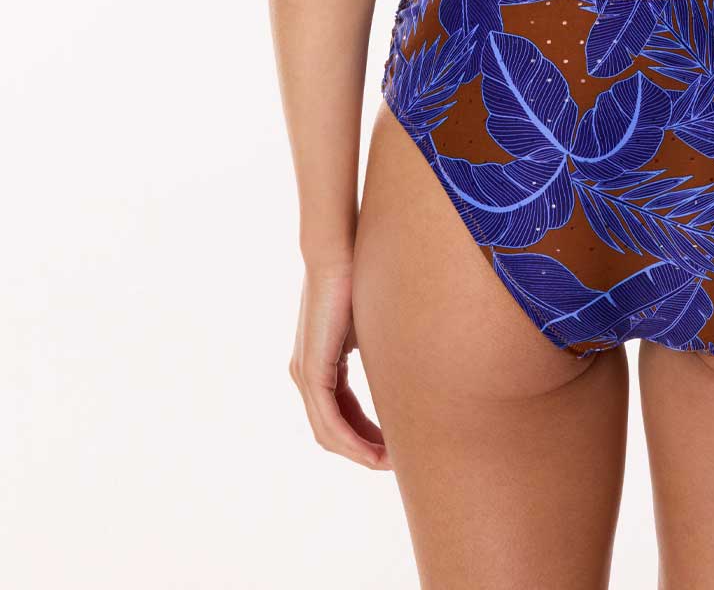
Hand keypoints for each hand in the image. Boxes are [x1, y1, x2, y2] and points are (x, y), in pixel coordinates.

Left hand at [289, 266, 389, 469]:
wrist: (336, 250)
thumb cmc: (358, 278)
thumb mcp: (370, 326)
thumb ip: (379, 351)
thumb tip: (408, 364)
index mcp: (321, 363)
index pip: (341, 413)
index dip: (367, 435)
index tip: (395, 447)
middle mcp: (305, 373)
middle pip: (333, 431)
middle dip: (365, 451)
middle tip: (396, 463)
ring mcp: (305, 374)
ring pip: (330, 432)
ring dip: (360, 452)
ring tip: (390, 463)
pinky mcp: (311, 371)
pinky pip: (330, 421)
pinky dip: (352, 441)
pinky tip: (375, 452)